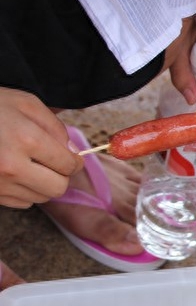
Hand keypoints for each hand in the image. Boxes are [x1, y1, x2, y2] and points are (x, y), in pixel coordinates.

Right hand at [0, 88, 81, 207]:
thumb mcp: (25, 103)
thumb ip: (55, 127)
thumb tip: (72, 152)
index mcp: (26, 140)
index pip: (68, 165)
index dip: (74, 162)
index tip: (71, 157)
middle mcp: (11, 166)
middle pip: (57, 188)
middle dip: (60, 176)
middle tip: (53, 163)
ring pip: (40, 198)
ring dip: (41, 184)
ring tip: (28, 164)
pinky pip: (20, 202)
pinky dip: (23, 190)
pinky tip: (13, 172)